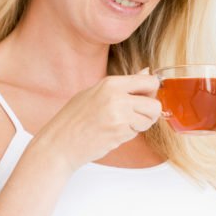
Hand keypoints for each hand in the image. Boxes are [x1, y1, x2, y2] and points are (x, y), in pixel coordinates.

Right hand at [32, 68, 161, 171]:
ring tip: (119, 125)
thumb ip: (123, 85)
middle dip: (149, 113)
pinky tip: (112, 133)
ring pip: (149, 121)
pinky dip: (129, 135)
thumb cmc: (73, 118)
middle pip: (155, 104)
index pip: (149, 81)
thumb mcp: (95, 93)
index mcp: (110, 83)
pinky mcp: (119, 134)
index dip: (151, 92)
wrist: (60, 143)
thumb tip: (147, 72)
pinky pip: (137, 133)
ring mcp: (119, 116)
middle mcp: (117, 97)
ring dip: (140, 125)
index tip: (144, 98)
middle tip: (135, 116)